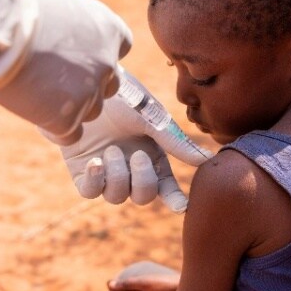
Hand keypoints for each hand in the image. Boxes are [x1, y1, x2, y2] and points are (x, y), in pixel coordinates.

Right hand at [0, 0, 131, 144]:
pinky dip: (56, 130)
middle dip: (84, 84)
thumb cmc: (11, 2)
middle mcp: (106, 62)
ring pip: (90, 112)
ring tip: (36, 93)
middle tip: (51, 79)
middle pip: (107, 84)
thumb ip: (73, 21)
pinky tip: (36, 116)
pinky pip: (71, 135)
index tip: (74, 56)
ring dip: (69, 108)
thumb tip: (65, 27)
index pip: (120, 48)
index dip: (97, 55)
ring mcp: (88, 93)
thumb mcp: (55, 0)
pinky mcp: (66, 118)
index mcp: (108, 28)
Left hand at [59, 68, 212, 212]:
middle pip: (143, 196)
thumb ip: (175, 142)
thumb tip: (207, 160)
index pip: (166, 186)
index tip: (181, 206)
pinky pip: (90, 192)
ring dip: (117, 176)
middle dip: (143, 181)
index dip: (174, 199)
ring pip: (116, 197)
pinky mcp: (83, 171)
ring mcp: (107, 171)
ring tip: (110, 149)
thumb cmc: (124, 96)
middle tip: (137, 155)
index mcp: (153, 156)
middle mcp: (131, 168)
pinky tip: (96, 163)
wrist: (87, 84)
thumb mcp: (152, 118)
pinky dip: (95, 182)